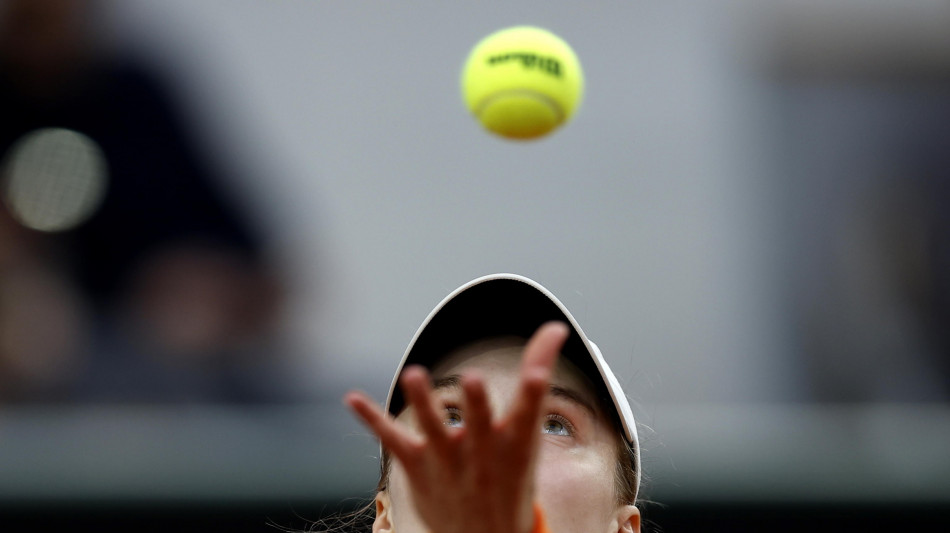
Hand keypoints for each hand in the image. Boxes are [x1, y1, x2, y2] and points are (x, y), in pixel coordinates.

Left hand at [344, 321, 569, 532]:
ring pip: (434, 428)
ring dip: (424, 402)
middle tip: (473, 379)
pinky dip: (372, 419)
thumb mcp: (528, 431)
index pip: (529, 414)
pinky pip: (392, 439)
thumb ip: (537, 372)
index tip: (537, 375)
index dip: (535, 393)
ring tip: (414, 375)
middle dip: (477, 403)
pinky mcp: (417, 466)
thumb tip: (555, 327)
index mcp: (516, 443)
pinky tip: (352, 398)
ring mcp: (447, 461)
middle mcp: (482, 453)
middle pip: (479, 424)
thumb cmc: (510, 474)